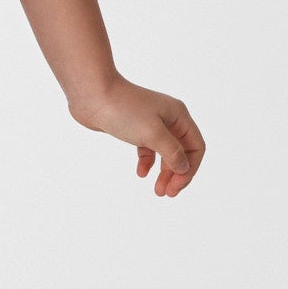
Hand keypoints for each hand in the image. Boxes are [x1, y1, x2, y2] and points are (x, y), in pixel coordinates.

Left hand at [69, 76, 204, 196]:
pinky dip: (146, 162)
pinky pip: (147, 148)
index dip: (190, 168)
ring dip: (163, 172)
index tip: (176, 186)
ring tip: (157, 190)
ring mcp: (150, 123)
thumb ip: (172, 152)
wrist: (92, 95)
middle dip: (176, 174)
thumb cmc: (123, 109)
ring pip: (164, 152)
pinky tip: (141, 173)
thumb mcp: (153, 133)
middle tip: (167, 193)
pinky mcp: (134, 128)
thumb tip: (184, 168)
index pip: (196, 147)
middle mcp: (168, 118)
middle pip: (181, 152)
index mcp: (178, 115)